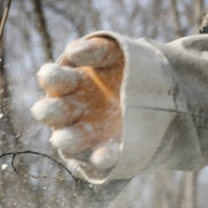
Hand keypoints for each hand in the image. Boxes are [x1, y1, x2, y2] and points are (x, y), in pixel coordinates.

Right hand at [31, 36, 123, 175]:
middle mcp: (72, 109)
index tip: (52, 75)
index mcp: (70, 82)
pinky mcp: (106, 149)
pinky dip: (100, 158)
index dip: (51, 78)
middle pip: (52, 113)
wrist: (159, 89)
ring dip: (66, 140)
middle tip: (48, 109)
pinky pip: (98, 158)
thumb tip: (73, 52)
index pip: (53, 79)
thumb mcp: (115, 53)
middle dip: (48, 112)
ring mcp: (86, 133)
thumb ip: (95, 50)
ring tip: (64, 139)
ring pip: (67, 140)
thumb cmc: (126, 67)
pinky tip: (105, 156)